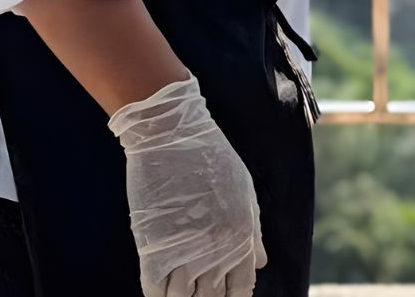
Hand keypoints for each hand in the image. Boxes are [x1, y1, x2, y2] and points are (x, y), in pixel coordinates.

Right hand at [109, 76, 265, 296]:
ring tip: (177, 283)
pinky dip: (157, 292)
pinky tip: (159, 280)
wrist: (171, 134)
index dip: (234, 296)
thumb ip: (253, 231)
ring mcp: (184, 252)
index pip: (242, 288)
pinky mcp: (153, 249)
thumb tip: (261, 263)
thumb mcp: (244, 189)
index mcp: (242, 236)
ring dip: (181, 295)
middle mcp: (217, 251)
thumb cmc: (210, 156)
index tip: (223, 293)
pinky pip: (155, 291)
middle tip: (197, 288)